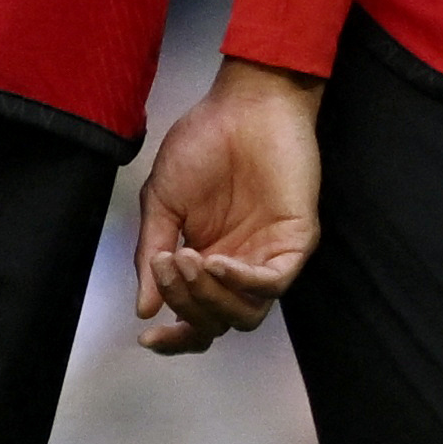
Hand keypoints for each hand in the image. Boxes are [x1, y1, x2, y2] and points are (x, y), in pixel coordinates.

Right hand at [130, 61, 324, 353]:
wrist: (241, 105)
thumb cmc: (203, 144)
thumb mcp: (161, 205)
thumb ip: (152, 257)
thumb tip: (145, 308)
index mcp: (209, 262)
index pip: (198, 320)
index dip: (176, 338)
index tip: (147, 337)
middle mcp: (241, 267)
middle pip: (218, 323)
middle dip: (186, 304)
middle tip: (167, 265)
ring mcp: (270, 256)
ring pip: (247, 313)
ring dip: (209, 297)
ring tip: (187, 259)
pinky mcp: (297, 241)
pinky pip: (274, 284)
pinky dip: (242, 282)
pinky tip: (215, 262)